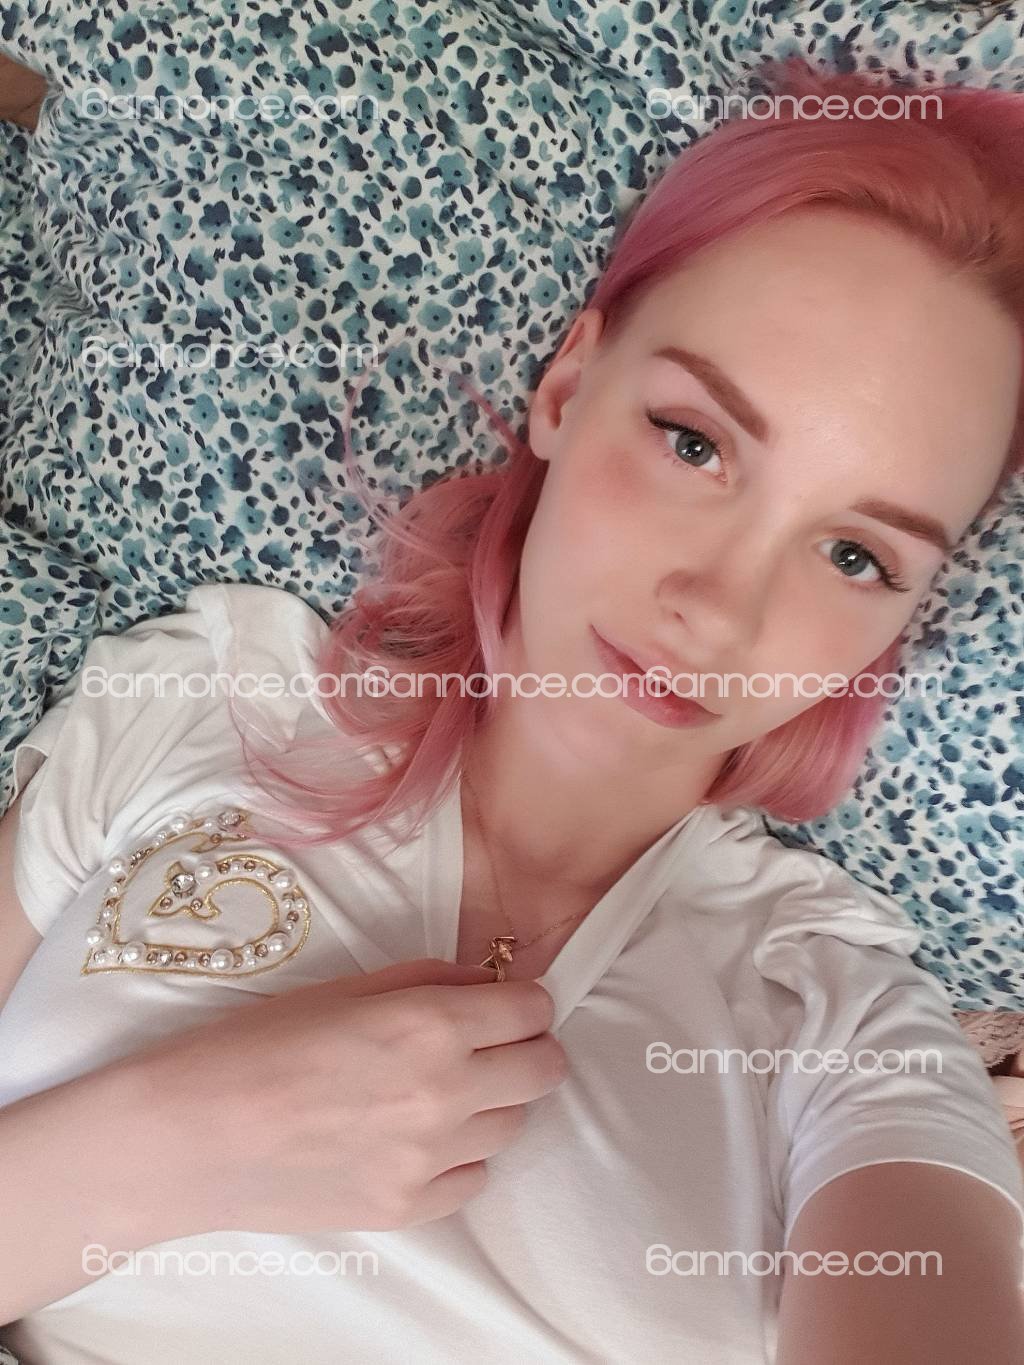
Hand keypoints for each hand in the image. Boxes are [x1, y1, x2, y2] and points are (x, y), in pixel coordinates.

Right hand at [125, 958, 567, 1238]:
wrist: (191, 1135)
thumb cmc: (257, 1045)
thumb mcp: (346, 987)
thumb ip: (430, 980)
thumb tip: (486, 982)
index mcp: (431, 1023)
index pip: (533, 1009)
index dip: (524, 1000)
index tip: (507, 1001)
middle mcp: (446, 1091)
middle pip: (544, 1070)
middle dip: (526, 1047)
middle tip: (491, 1042)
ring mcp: (430, 1157)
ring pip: (513, 1124)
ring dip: (492, 1101)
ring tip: (438, 1090)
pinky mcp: (408, 1207)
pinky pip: (473, 1178)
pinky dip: (459, 1155)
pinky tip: (416, 1137)